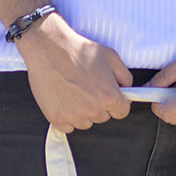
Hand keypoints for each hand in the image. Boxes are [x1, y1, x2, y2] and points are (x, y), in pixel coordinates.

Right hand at [18, 14, 132, 130]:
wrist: (48, 48)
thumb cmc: (79, 50)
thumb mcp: (111, 57)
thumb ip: (125, 77)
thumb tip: (127, 91)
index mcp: (109, 96)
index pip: (122, 112)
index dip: (117, 102)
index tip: (108, 94)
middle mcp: (93, 110)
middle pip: (103, 117)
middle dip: (99, 105)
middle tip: (88, 86)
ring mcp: (73, 116)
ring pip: (85, 123)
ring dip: (83, 112)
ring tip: (74, 91)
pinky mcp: (56, 118)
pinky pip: (68, 126)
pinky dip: (67, 117)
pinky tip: (63, 98)